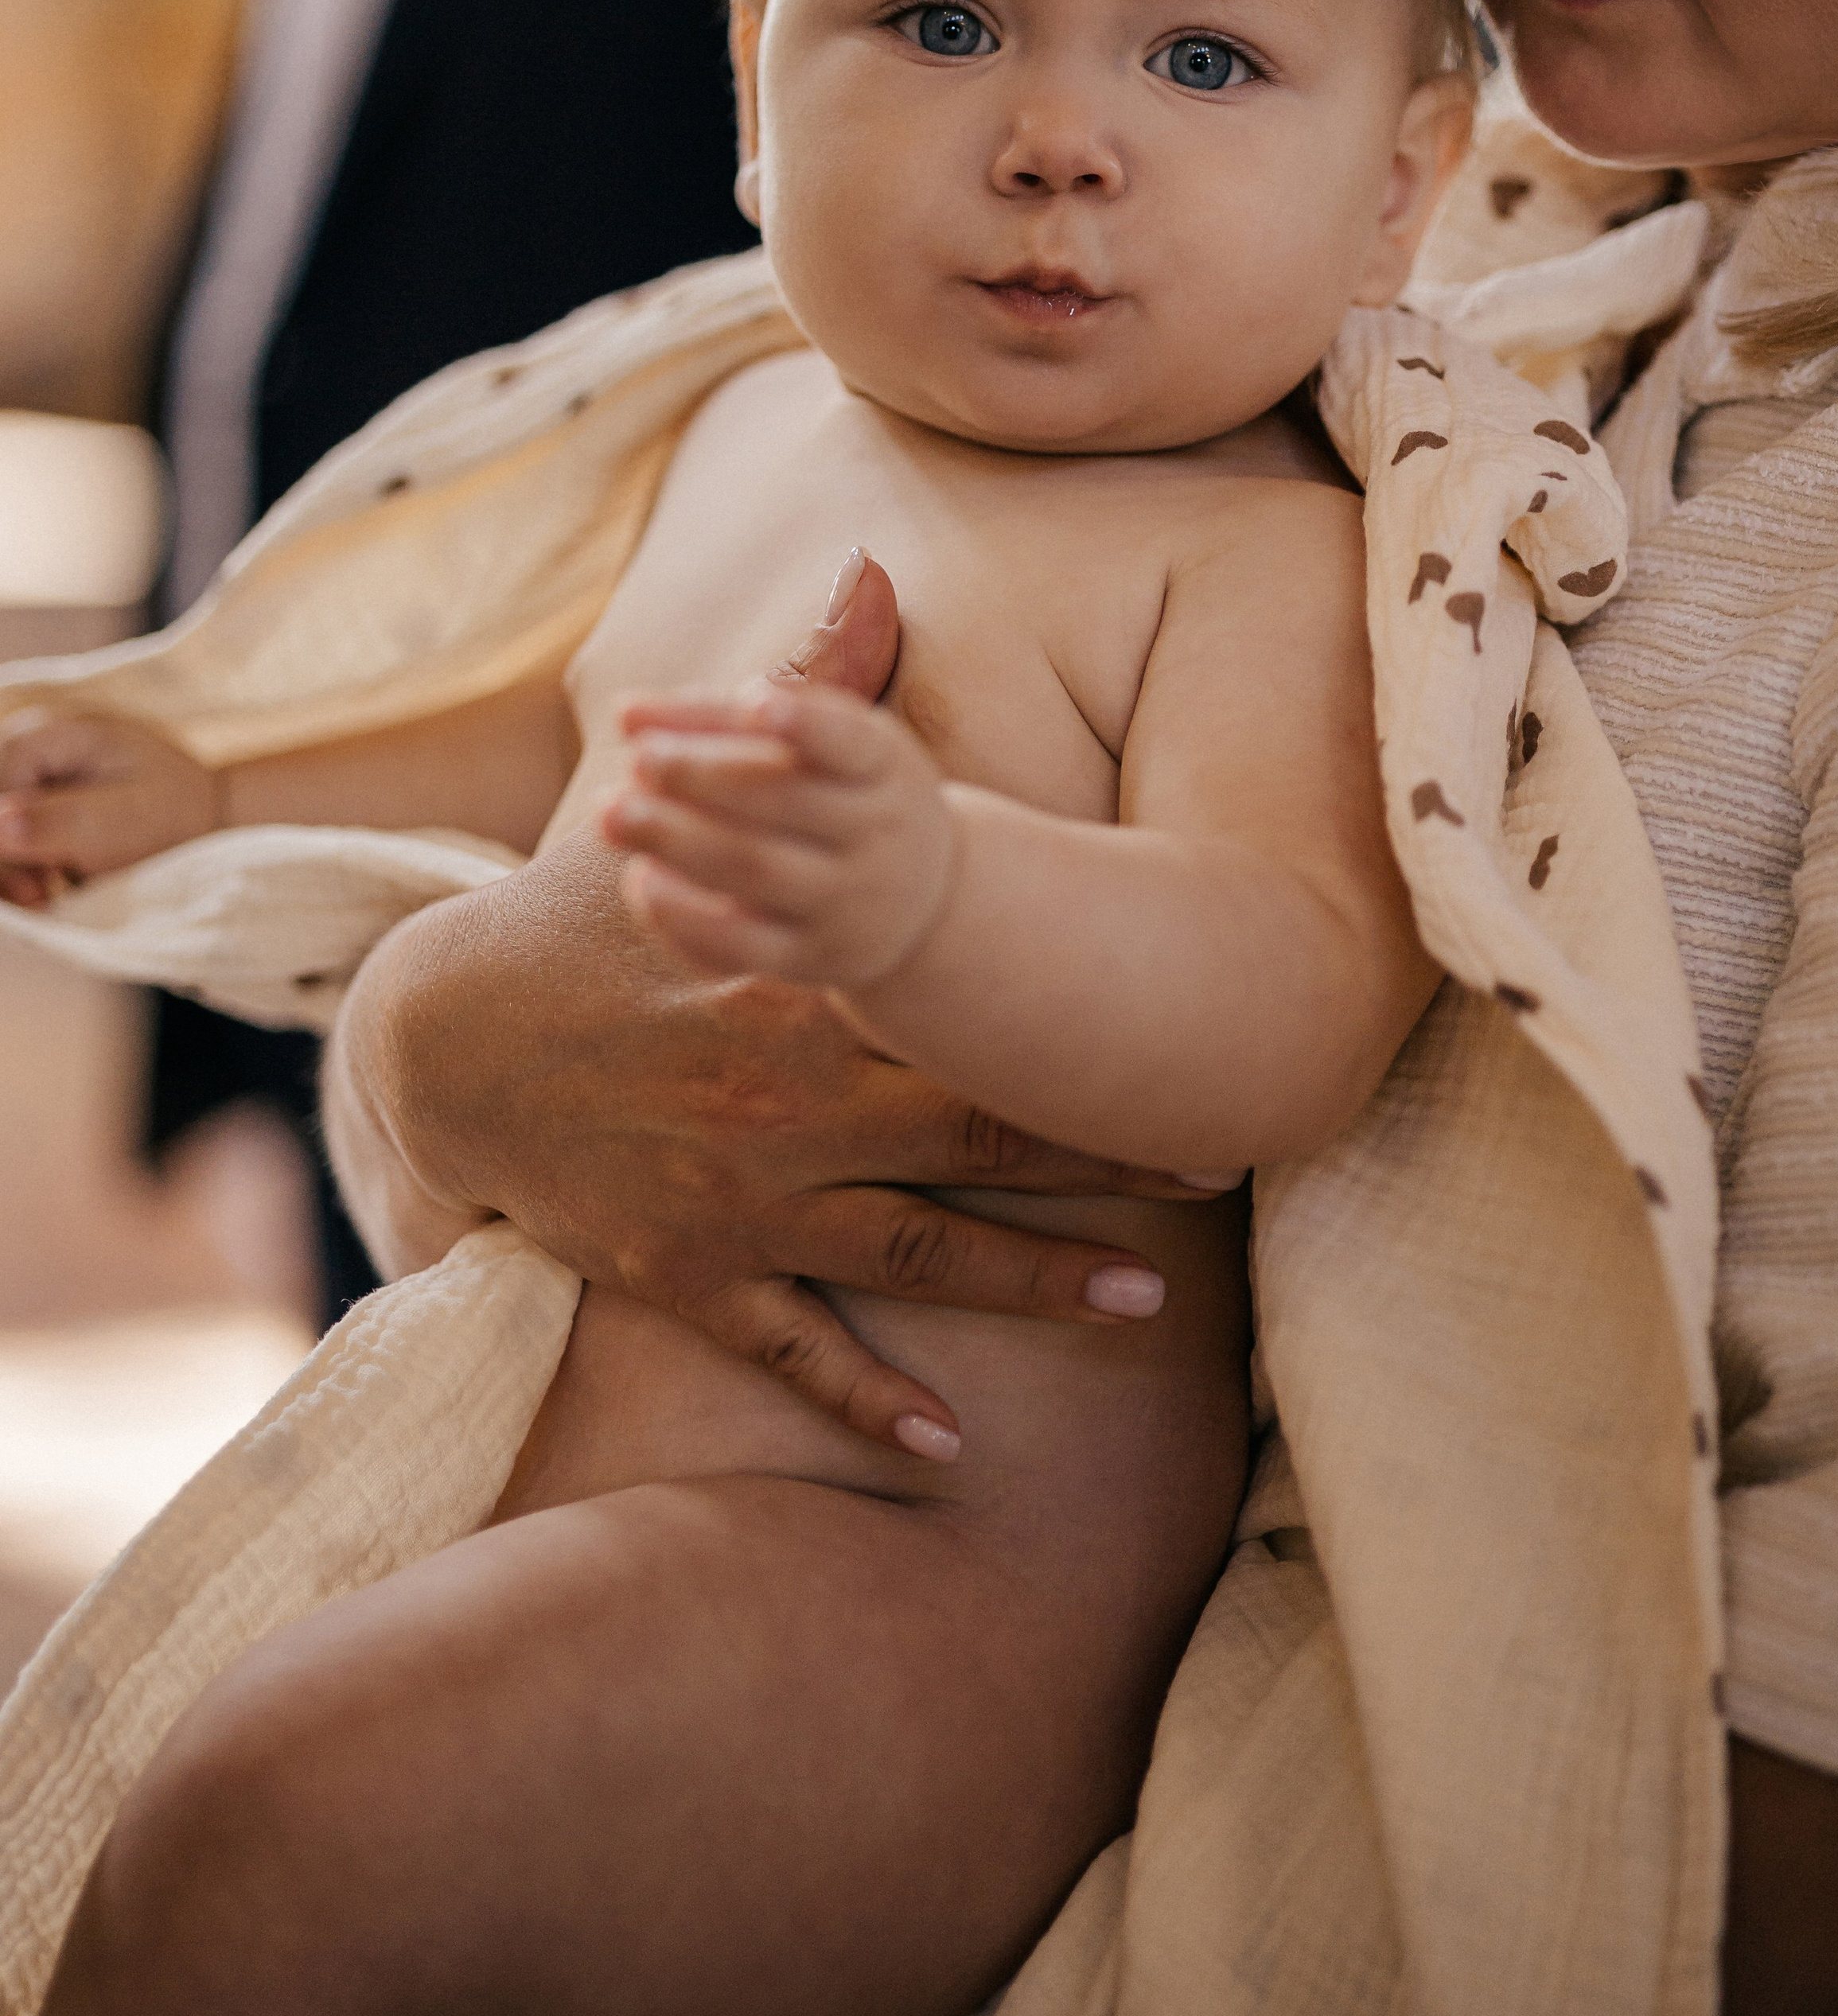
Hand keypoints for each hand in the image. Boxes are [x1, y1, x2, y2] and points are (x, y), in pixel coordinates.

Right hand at [0, 709, 222, 908]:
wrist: (206, 816)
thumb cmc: (173, 814)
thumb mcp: (122, 822)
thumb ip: (57, 823)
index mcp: (54, 731)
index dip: (4, 845)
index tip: (35, 889)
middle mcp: (33, 742)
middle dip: (7, 860)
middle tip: (41, 898)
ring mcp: (32, 768)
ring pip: (0, 824)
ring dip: (12, 866)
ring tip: (45, 896)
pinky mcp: (37, 795)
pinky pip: (11, 831)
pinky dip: (22, 863)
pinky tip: (47, 885)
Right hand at [324, 551, 1233, 1454]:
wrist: (435, 1041)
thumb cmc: (577, 916)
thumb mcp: (683, 809)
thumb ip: (801, 698)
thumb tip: (874, 567)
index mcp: (802, 983)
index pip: (976, 1002)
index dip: (1087, 1019)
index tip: (1198, 1026)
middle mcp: (787, 1099)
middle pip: (977, 1132)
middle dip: (1103, 1153)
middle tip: (1224, 1165)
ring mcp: (742, 1201)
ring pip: (919, 1251)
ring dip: (1035, 1279)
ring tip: (1146, 1299)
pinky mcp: (689, 1275)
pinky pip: (798, 1352)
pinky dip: (875, 1401)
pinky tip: (958, 1448)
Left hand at [603, 684, 955, 986]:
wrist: (922, 904)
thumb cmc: (845, 795)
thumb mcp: (824, 747)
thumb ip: (732, 720)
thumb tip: (630, 714)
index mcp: (884, 768)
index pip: (851, 744)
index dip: (807, 722)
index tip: (757, 700)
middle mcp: (874, 839)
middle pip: (786, 805)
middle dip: (705, 778)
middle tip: (639, 758)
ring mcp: (844, 905)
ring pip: (757, 872)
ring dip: (678, 839)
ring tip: (610, 811)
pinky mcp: (809, 960)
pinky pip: (741, 949)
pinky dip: (685, 916)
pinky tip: (640, 879)